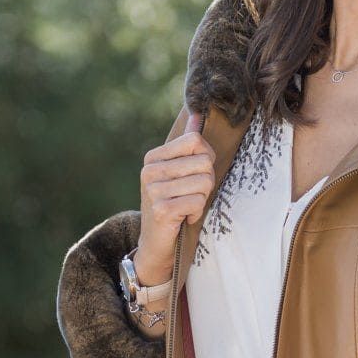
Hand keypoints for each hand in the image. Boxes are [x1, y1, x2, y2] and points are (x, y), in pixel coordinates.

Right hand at [136, 109, 216, 280]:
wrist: (156, 243)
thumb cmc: (172, 204)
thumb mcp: (177, 173)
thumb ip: (186, 145)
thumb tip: (198, 115)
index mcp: (153, 157)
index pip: (195, 140)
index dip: (206, 158)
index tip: (196, 174)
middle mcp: (149, 171)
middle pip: (203, 161)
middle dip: (207, 181)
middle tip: (192, 195)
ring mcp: (153, 190)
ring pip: (204, 182)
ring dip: (202, 199)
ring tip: (186, 206)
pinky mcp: (161, 210)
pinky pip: (197, 201)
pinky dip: (196, 212)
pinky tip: (184, 217)